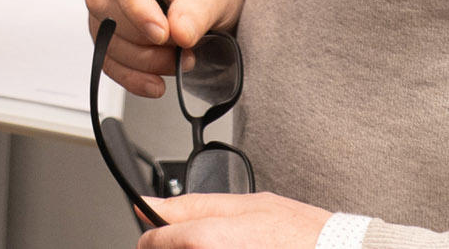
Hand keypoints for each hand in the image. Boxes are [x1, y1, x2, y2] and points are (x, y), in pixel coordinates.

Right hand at [85, 0, 246, 97]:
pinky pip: (105, 56)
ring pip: (103, 34)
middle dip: (143, 38)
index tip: (163, 33)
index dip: (136, 7)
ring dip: (141, 59)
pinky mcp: (106, 27)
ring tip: (177, 60)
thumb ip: (196, 10)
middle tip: (179, 48)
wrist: (211, 5)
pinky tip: (153, 82)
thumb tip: (178, 32)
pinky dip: (130, 75)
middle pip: (105, 5)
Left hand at [135, 192, 330, 247]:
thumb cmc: (299, 233)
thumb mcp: (245, 204)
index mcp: (205, 239)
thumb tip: (149, 204)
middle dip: (180, 247)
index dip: (155, 235)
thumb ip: (192, 205)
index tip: (161, 235)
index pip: (152, 243)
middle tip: (215, 239)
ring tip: (234, 244)